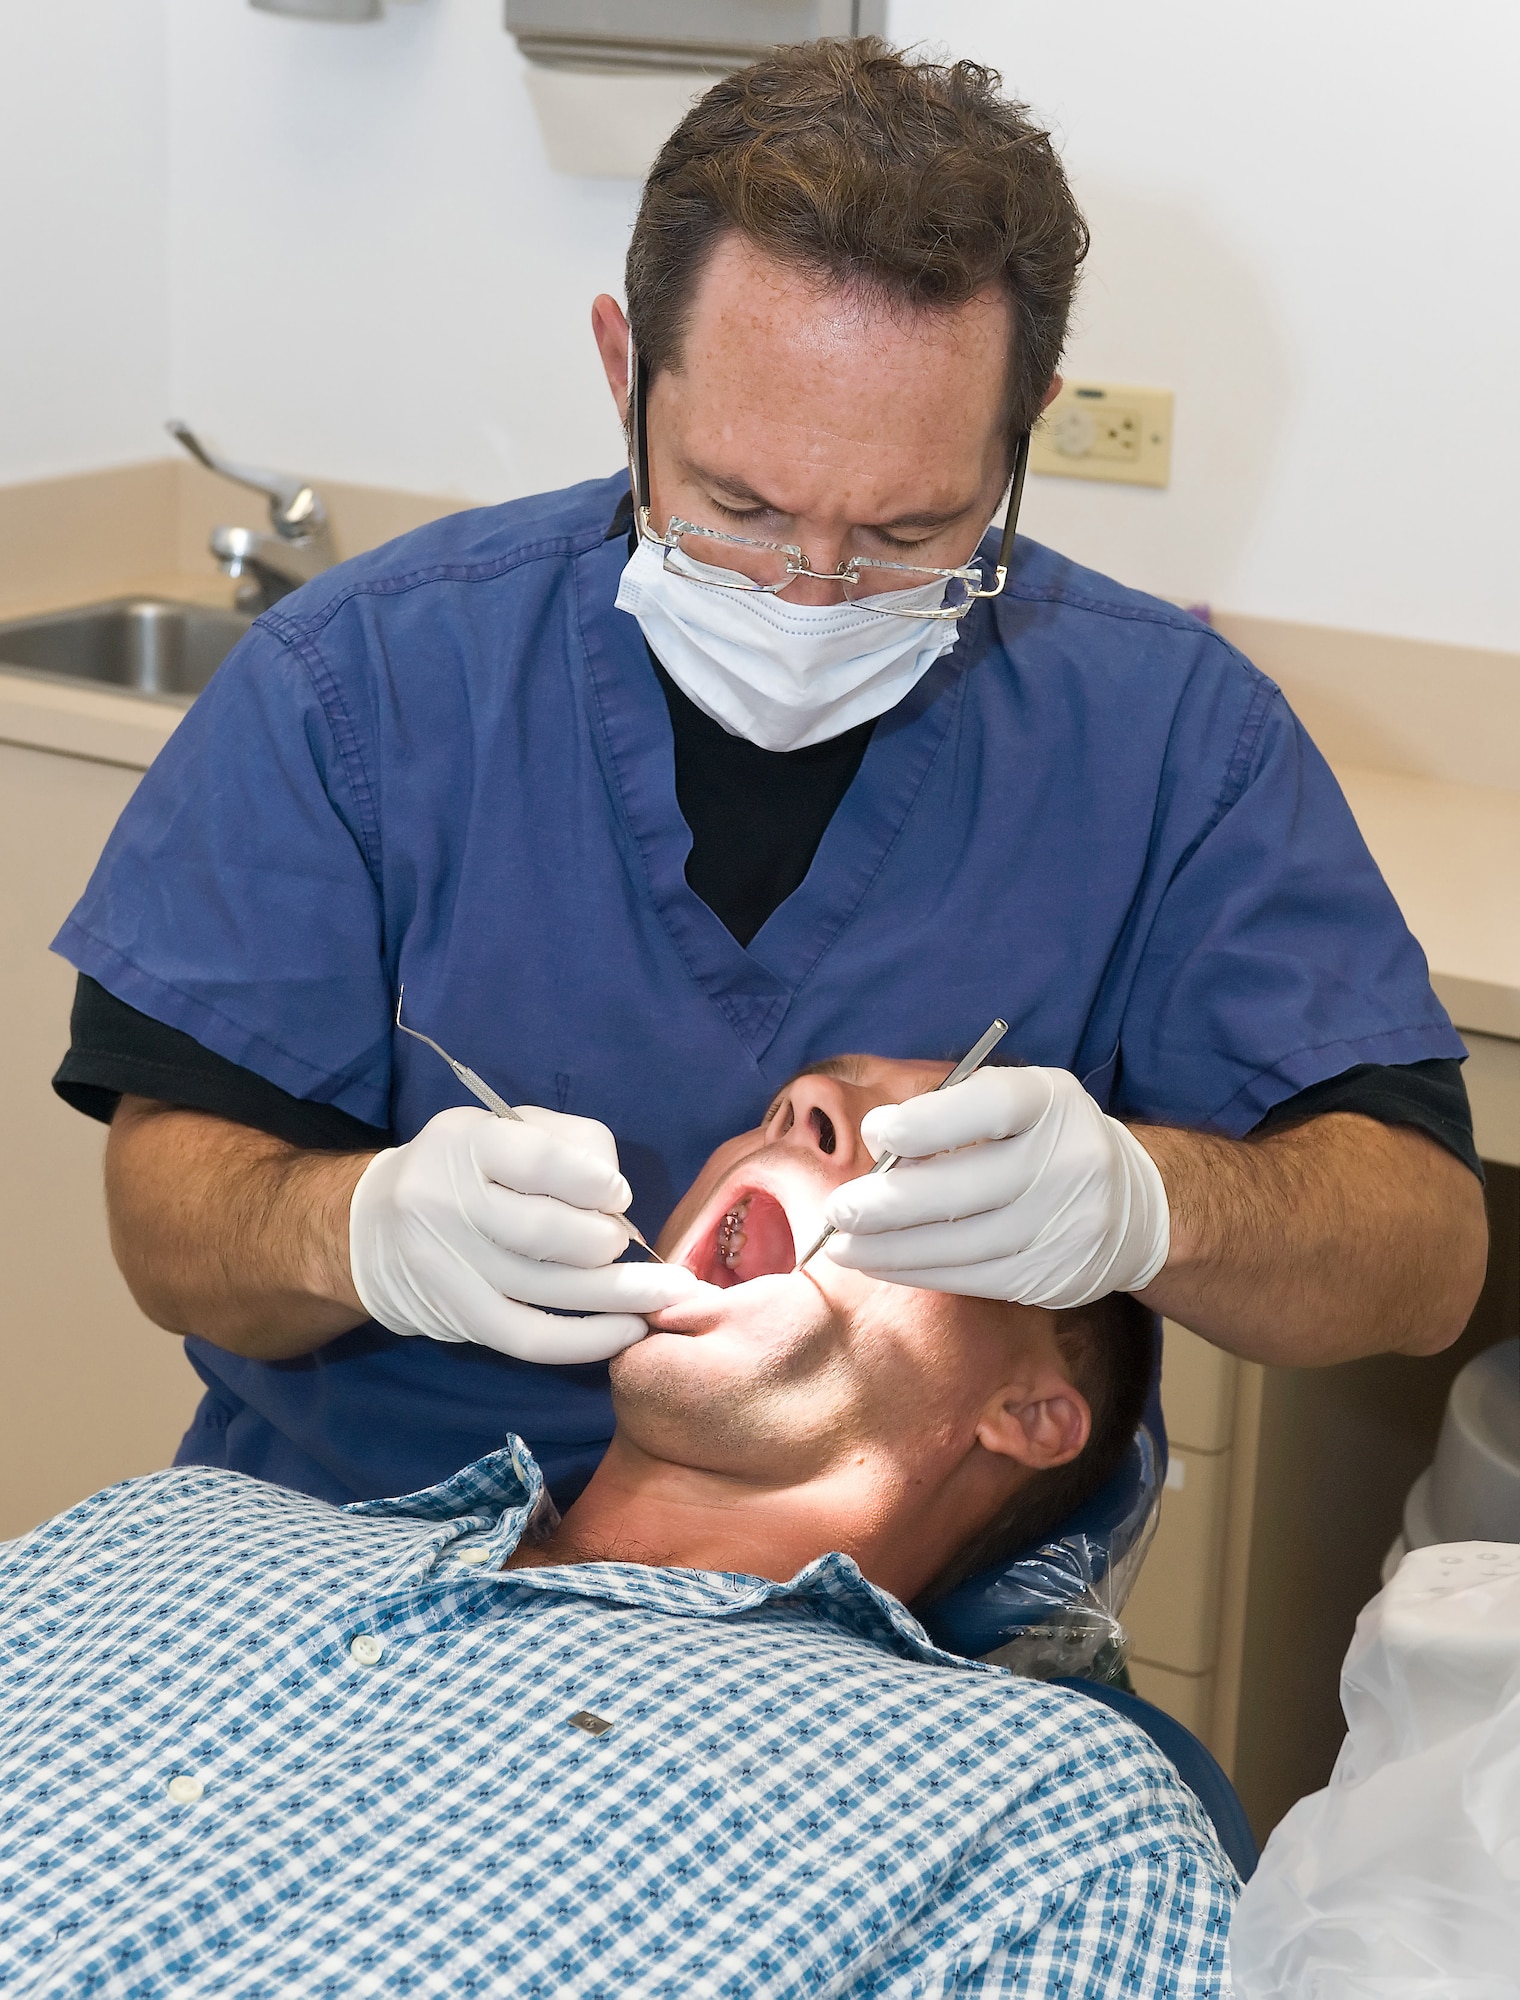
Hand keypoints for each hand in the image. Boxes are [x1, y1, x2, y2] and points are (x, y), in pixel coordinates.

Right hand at [348, 1105, 701, 1361]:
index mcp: (464, 1144)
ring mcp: (448, 1265)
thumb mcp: (506, 1129)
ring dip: (620, 1294)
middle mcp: (445, 1202)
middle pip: (544, 1230)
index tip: (620, 1195)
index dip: (593, 1181)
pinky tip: (629, 1330)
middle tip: (634, 1246)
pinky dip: (587, 1340)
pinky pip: (530, 1337)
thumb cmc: (466, 1169)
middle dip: (606, 1241)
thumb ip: (568, 1144)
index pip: (538, 1161)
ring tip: (668, 1293)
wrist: (375, 1228)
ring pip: (546, 1285)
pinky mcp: (458, 1316)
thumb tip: (618, 1200)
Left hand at [821, 1066, 1169, 1309]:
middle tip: (837, 1210)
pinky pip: (970, 1278)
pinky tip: (879, 1264)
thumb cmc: (1045, 1140)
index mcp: (1052, 1102)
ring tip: (840, 1245)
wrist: (1133, 1206)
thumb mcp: (1015, 1103)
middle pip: (966, 1188)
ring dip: (889, 1250)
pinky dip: (917, 1272)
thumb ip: (950, 1112)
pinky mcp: (1052, 1278)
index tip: (877, 1132)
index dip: (928, 1122)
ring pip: (961, 1245)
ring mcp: (1064, 1227)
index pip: (989, 1107)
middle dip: (889, 1204)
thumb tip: (877, 1140)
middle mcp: (1068, 1163)